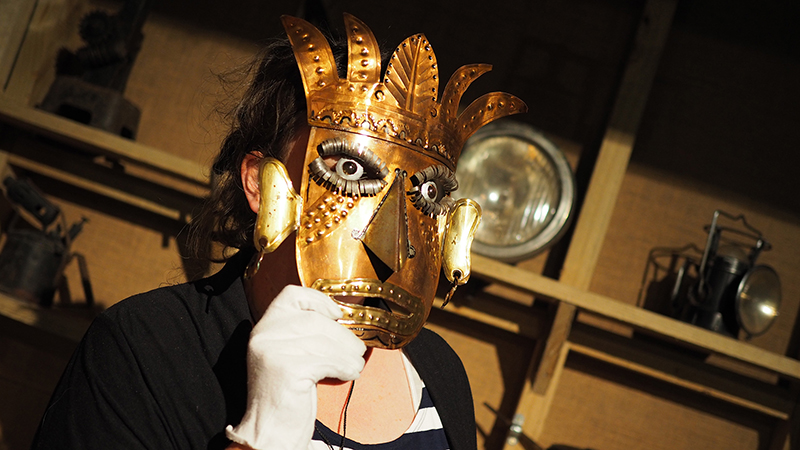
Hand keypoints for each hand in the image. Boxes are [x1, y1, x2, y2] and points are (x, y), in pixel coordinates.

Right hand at [226, 285, 366, 449]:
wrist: (269, 433)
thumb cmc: (286, 396)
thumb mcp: (290, 355)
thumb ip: (304, 334)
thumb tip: (341, 318)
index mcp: (264, 328)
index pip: (291, 295)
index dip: (319, 300)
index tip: (338, 314)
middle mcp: (264, 335)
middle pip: (315, 320)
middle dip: (342, 335)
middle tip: (357, 350)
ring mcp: (272, 350)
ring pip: (324, 341)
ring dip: (347, 354)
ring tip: (354, 365)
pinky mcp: (285, 368)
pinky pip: (326, 360)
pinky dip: (343, 366)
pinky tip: (348, 374)